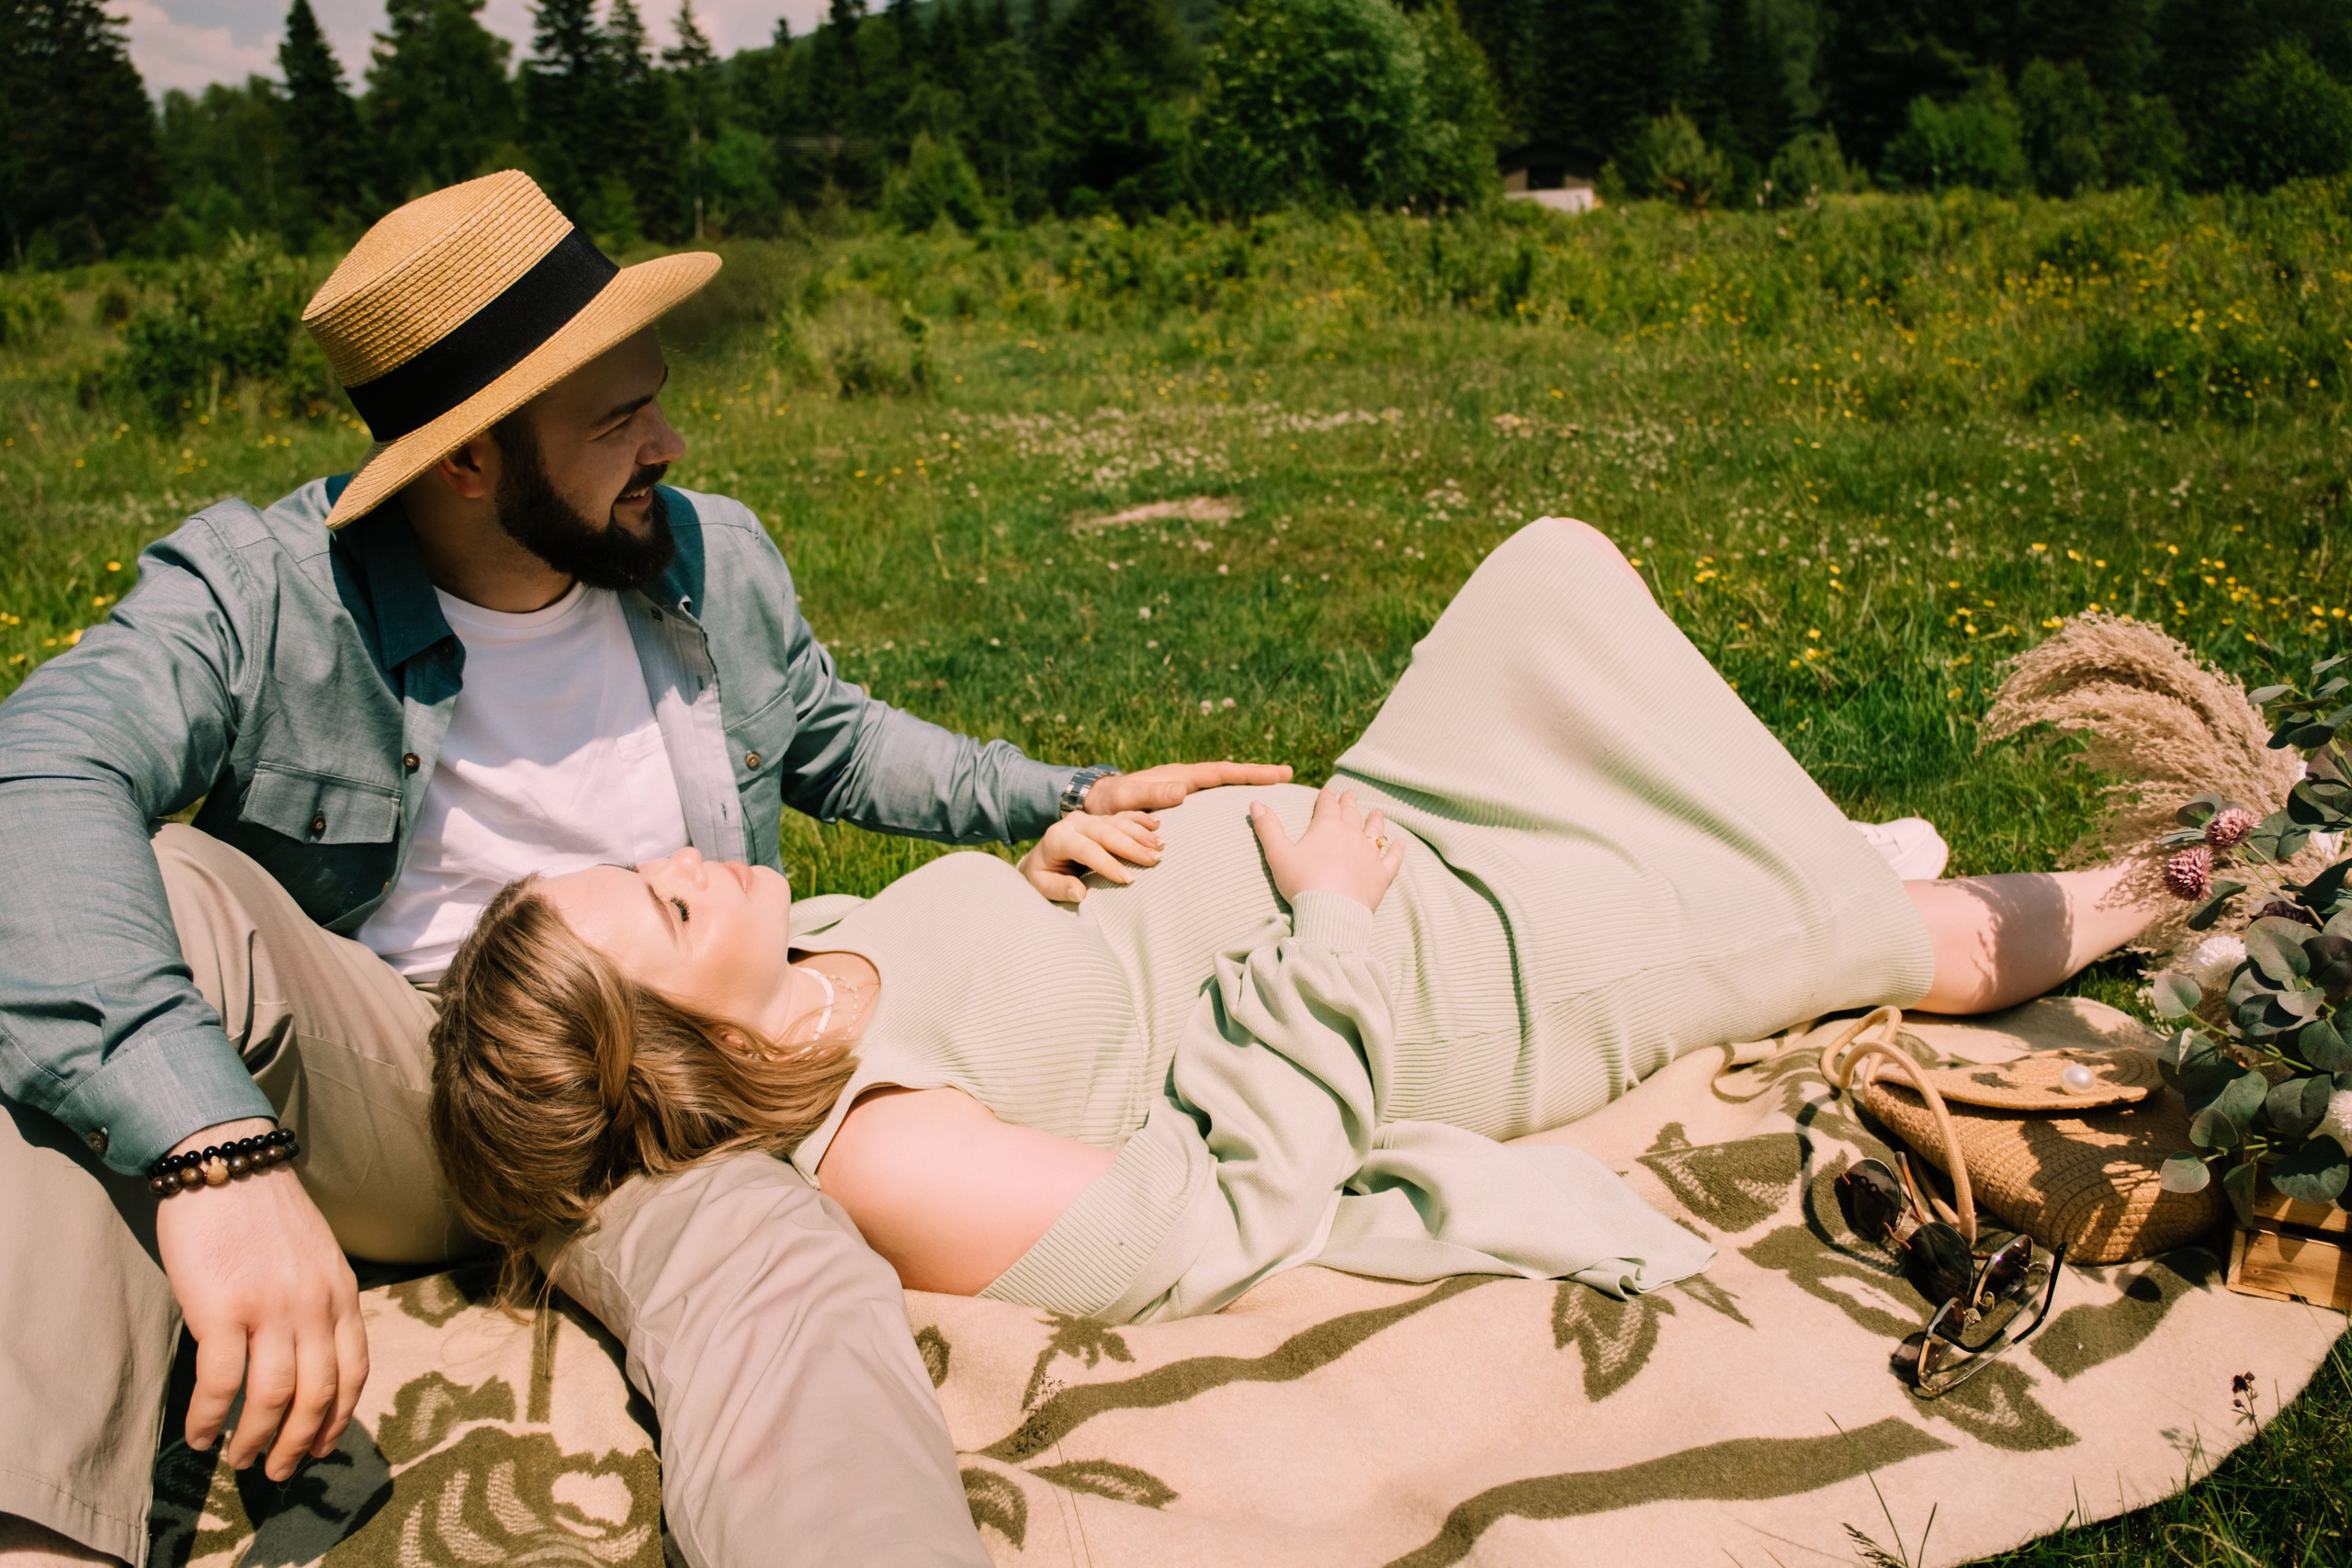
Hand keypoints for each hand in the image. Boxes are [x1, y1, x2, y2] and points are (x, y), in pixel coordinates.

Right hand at [153, 1117, 366, 1480]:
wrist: (226, 1162)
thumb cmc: (263, 1212)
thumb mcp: (314, 1256)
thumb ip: (319, 1301)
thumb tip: (309, 1356)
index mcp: (341, 1293)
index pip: (354, 1371)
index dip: (339, 1417)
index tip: (322, 1447)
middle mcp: (315, 1306)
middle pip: (318, 1394)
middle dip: (300, 1442)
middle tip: (280, 1472)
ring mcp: (271, 1309)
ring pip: (273, 1398)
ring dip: (257, 1440)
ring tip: (241, 1460)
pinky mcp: (223, 1309)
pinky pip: (222, 1383)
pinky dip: (210, 1418)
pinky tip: (199, 1436)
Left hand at [1019, 809, 1163, 901]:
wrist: (1042, 858)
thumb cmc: (1044, 876)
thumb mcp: (1042, 885)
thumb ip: (1060, 888)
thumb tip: (1080, 893)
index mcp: (1058, 837)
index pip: (1086, 849)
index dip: (1107, 863)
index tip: (1128, 879)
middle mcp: (1075, 823)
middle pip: (1106, 832)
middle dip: (1131, 847)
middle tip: (1153, 860)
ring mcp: (1090, 818)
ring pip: (1118, 822)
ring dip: (1141, 834)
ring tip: (1160, 846)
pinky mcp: (1101, 818)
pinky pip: (1123, 815)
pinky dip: (1140, 820)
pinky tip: (1157, 825)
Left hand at [1084, 760, 1292, 813]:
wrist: (1093, 803)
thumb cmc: (1106, 805)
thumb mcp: (1125, 800)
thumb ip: (1149, 795)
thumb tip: (1183, 791)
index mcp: (1178, 777)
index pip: (1221, 772)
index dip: (1250, 772)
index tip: (1277, 773)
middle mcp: (1184, 780)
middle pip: (1228, 775)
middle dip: (1257, 774)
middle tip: (1288, 775)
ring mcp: (1183, 790)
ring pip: (1222, 786)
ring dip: (1247, 786)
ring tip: (1275, 788)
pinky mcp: (1179, 802)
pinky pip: (1211, 798)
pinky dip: (1230, 798)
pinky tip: (1242, 810)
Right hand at [1250, 785, 1403, 911]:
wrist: (1330, 913)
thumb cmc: (1301, 883)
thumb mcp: (1278, 854)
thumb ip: (1268, 827)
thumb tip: (1256, 803)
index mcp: (1326, 827)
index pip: (1327, 806)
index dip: (1326, 797)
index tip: (1327, 791)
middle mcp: (1351, 835)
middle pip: (1351, 813)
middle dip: (1349, 803)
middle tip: (1350, 794)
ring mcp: (1369, 854)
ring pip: (1375, 830)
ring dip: (1375, 820)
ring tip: (1377, 812)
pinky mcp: (1381, 874)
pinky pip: (1392, 858)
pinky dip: (1397, 850)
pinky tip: (1400, 844)